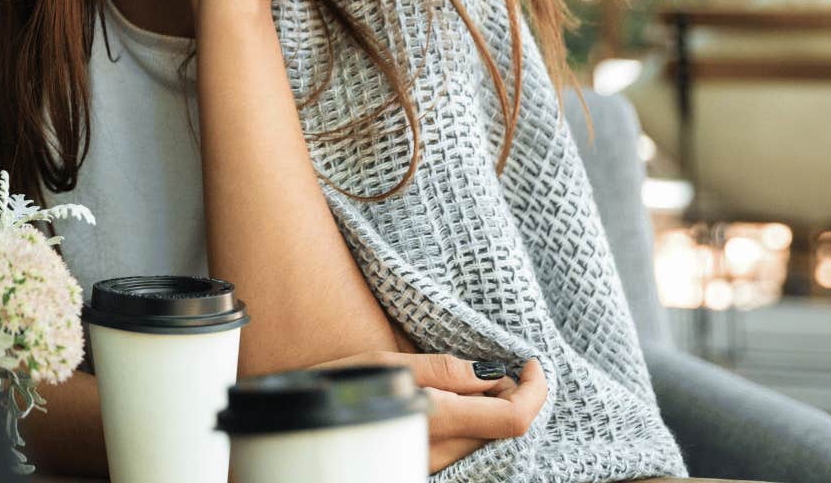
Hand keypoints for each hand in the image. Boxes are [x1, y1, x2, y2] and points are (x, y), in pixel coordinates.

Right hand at [317, 353, 546, 471]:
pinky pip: (463, 448)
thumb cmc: (333, 384)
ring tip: (463, 384)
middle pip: (502, 430)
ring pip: (484, 440)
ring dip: (489, 411)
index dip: (535, 392)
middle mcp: (438, 453)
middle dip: (508, 396)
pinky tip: (449, 405)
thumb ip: (445, 370)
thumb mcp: (386, 362)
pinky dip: (470, 425)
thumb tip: (493, 374)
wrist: (296, 421)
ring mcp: (430, 466)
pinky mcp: (420, 468)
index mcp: (435, 420)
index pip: (512, 418)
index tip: (533, 364)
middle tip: (487, 367)